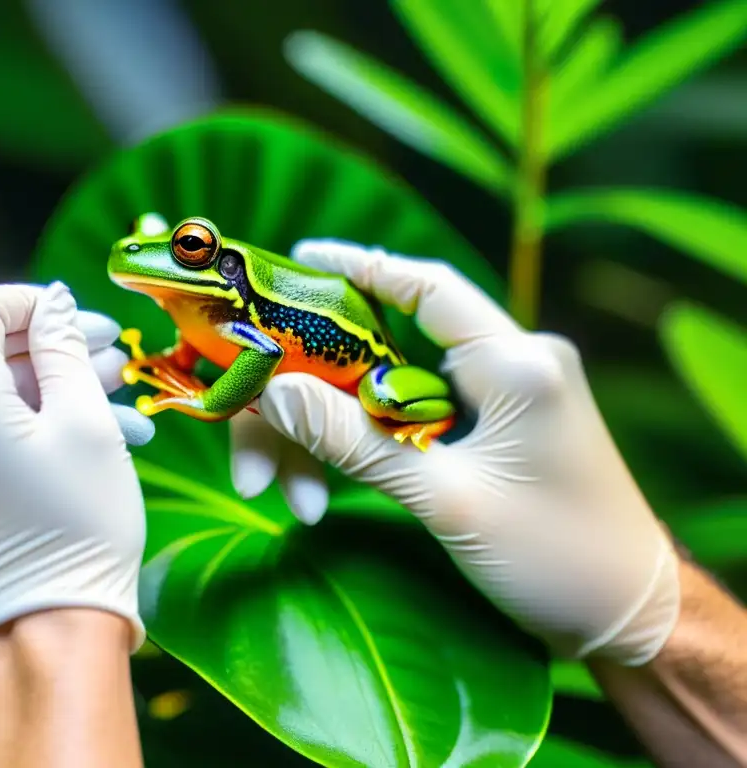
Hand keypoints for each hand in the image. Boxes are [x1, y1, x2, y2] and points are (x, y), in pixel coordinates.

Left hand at [0, 282, 148, 673]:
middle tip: (111, 358)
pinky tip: (84, 441)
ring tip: (117, 402)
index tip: (82, 318)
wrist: (45, 633)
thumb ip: (64, 350)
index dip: (30, 301)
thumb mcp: (86, 423)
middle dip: (49, 345)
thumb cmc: (78, 526)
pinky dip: (25, 427)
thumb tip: (54, 304)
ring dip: (46, 388)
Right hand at [252, 240, 680, 665]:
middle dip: (318, 392)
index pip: (427, 288)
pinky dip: (367, 446)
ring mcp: (504, 399)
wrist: (626, 616)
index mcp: (518, 364)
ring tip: (286, 493)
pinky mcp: (495, 431)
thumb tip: (275, 392)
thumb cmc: (555, 559)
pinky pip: (413, 421)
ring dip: (335, 434)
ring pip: (392, 393)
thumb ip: (359, 443)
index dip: (359, 268)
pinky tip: (319, 486)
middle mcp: (514, 365)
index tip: (298, 259)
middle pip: (389, 351)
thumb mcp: (448, 502)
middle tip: (253, 422)